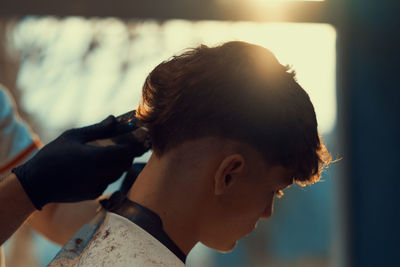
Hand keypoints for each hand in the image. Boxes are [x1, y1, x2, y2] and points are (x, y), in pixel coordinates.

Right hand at [12, 115, 142, 209]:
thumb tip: (114, 119)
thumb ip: (97, 129)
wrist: (36, 184)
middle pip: (126, 163)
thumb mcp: (73, 136)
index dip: (136, 144)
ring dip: (119, 163)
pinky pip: (108, 182)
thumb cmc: (52, 155)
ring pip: (118, 173)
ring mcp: (98, 186)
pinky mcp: (94, 195)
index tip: (142, 137)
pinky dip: (108, 173)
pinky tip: (97, 167)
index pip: (126, 152)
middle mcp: (100, 174)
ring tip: (112, 153)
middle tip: (130, 144)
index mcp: (96, 157)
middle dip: (129, 154)